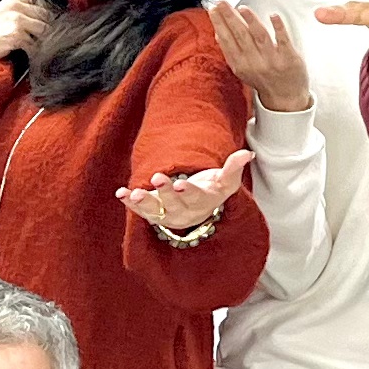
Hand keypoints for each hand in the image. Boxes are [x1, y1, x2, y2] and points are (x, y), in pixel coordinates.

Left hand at [117, 146, 253, 237]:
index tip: (180, 184)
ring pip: (155, 211)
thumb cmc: (213, 189)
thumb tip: (247, 154)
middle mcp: (184, 211)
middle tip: (157, 177)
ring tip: (134, 193)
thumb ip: (234, 167)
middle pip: (174, 203)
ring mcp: (167, 214)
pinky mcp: (153, 214)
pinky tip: (120, 193)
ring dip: (143, 202)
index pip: (196, 197)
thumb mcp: (226, 180)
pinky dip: (130, 203)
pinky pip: (140, 211)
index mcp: (203, 202)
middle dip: (165, 192)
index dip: (188, 191)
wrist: (199, 209)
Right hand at [206, 1, 311, 114]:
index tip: (213, 10)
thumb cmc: (263, 80)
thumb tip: (217, 33)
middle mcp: (254, 62)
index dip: (219, 25)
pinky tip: (273, 15)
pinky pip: (283, 41)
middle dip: (229, 18)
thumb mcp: (242, 69)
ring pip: (259, 37)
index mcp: (241, 64)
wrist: (285, 98)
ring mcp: (272, 60)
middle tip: (221, 2)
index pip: (227, 41)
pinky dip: (278, 28)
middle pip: (240, 36)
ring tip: (242, 8)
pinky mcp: (289, 58)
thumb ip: (231, 52)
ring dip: (251, 21)